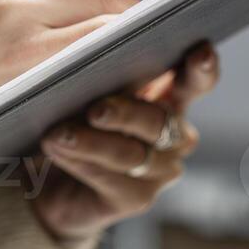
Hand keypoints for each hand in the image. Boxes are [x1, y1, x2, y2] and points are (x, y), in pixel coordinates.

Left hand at [31, 44, 218, 240]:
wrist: (46, 183)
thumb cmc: (69, 122)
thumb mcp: (81, 91)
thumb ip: (96, 73)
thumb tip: (89, 49)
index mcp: (168, 99)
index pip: (194, 82)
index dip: (201, 69)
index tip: (199, 52)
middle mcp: (174, 136)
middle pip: (159, 121)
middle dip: (126, 113)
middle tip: (94, 110)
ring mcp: (160, 170)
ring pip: (131, 153)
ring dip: (90, 142)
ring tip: (56, 134)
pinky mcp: (137, 198)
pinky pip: (111, 178)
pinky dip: (80, 161)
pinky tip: (56, 149)